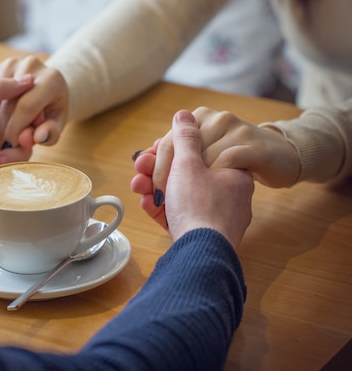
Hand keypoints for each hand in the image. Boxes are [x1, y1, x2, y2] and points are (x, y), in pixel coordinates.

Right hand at [0, 56, 68, 164]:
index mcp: (51, 79)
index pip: (26, 108)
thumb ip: (50, 134)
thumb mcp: (55, 125)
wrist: (45, 91)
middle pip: (7, 105)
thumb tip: (39, 137)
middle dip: (1, 132)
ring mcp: (10, 65)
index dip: (15, 131)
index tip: (9, 148)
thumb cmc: (51, 113)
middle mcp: (30, 66)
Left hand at [0, 76, 33, 212]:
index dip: (31, 109)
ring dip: (14, 153)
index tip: (37, 116)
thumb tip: (28, 79)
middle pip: (26, 127)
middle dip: (25, 133)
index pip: (19, 103)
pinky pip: (13, 168)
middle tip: (22, 139)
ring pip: (23, 149)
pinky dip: (7, 167)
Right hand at [131, 110, 253, 248]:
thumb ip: (184, 138)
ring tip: (137, 185)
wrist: (200, 256)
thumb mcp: (188, 165)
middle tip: (140, 167)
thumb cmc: (199, 208)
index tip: (153, 150)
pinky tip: (145, 204)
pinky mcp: (202, 236)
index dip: (173, 149)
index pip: (201, 152)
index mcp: (234, 174)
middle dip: (158, 170)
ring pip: (180, 195)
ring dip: (155, 188)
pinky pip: (180, 215)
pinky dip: (162, 208)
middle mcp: (228, 196)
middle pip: (187, 174)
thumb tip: (184, 114)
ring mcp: (215, 218)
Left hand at [151, 107, 300, 196]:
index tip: (143, 186)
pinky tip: (204, 199)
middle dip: (162, 176)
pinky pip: (226, 162)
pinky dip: (212, 182)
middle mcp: (215, 119)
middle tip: (153, 198)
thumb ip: (175, 157)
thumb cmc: (235, 162)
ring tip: (171, 203)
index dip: (153, 166)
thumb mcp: (202, 158)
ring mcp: (236, 130)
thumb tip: (142, 159)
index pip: (166, 142)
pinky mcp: (253, 147)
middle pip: (179, 150)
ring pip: (200, 159)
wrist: (282, 159)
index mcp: (199, 118)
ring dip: (184, 185)